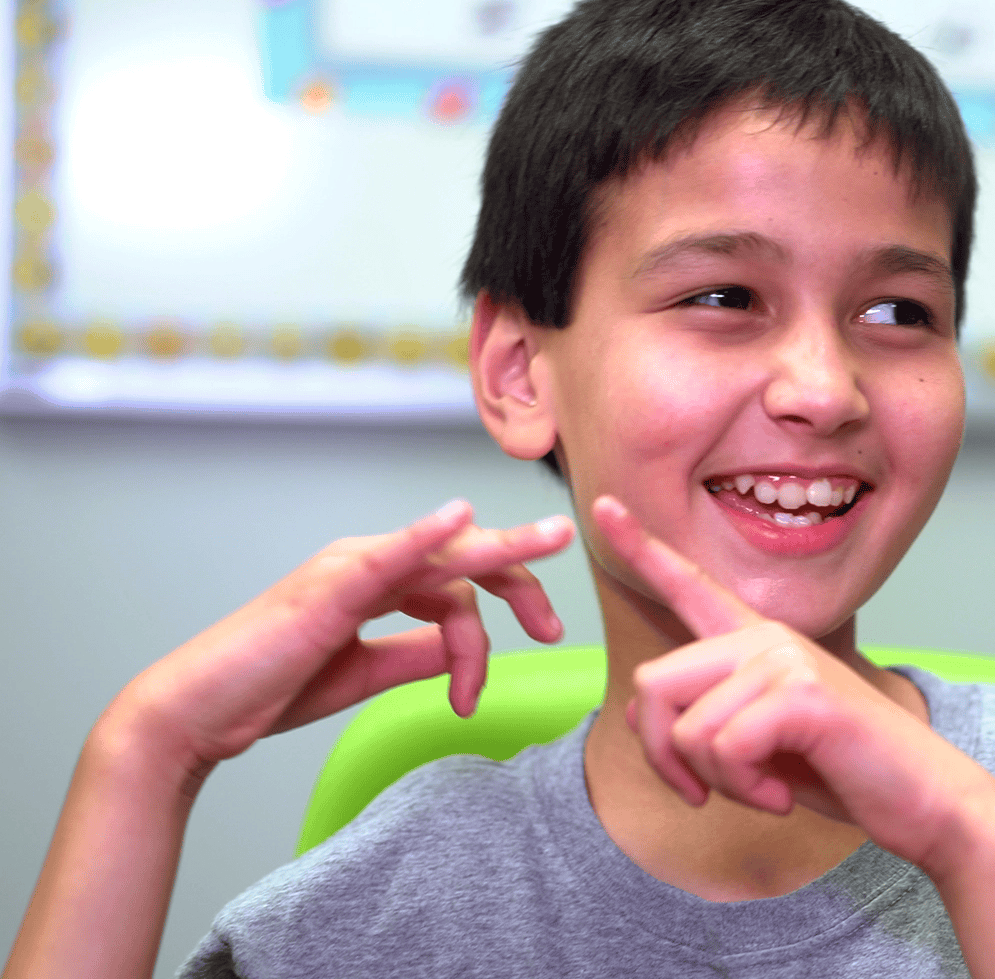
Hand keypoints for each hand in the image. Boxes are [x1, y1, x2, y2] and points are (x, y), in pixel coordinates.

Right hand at [113, 500, 573, 776]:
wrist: (200, 715)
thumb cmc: (272, 689)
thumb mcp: (366, 672)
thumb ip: (416, 655)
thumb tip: (464, 651)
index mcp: (379, 582)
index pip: (461, 584)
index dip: (499, 621)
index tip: (515, 665)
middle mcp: (368, 563)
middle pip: (465, 558)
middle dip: (520, 585)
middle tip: (554, 630)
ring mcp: (348, 569)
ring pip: (443, 554)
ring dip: (503, 554)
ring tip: (553, 543)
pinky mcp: (328, 589)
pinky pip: (387, 557)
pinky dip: (425, 534)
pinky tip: (460, 518)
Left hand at [592, 494, 994, 877]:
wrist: (923, 800)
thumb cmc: (844, 771)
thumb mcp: (759, 749)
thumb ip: (705, 722)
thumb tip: (637, 712)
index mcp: (756, 643)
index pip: (689, 585)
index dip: (642, 548)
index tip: (602, 509)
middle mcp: (766, 636)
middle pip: (652, 683)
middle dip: (662, 755)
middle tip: (701, 793)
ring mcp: (784, 658)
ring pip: (686, 729)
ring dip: (718, 783)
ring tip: (765, 791)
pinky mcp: (801, 692)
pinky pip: (723, 749)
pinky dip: (744, 791)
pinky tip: (781, 798)